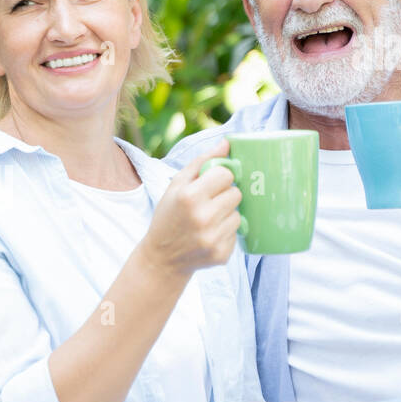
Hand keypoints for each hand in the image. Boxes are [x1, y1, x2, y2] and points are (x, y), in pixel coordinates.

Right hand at [141, 140, 242, 275]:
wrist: (162, 258)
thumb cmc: (168, 216)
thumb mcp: (176, 185)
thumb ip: (202, 161)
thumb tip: (227, 143)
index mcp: (189, 196)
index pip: (226, 174)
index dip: (220, 177)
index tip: (210, 184)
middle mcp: (203, 217)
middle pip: (236, 193)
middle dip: (224, 196)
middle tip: (208, 204)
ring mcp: (213, 238)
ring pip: (238, 214)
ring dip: (226, 215)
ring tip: (207, 221)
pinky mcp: (221, 254)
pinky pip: (236, 233)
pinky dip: (225, 232)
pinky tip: (208, 236)